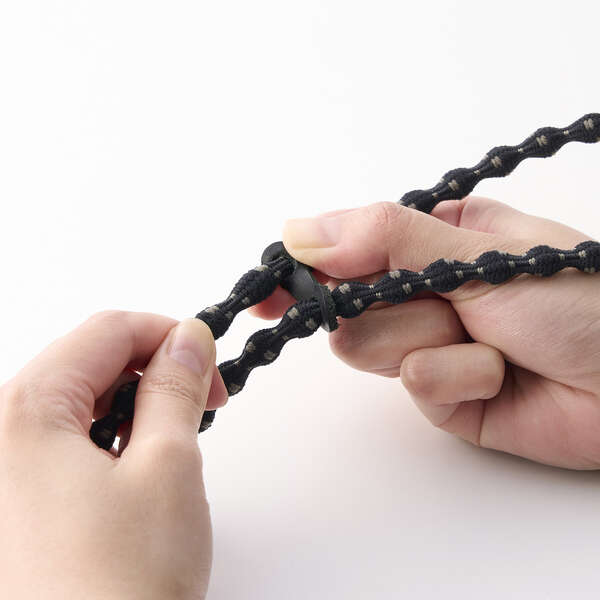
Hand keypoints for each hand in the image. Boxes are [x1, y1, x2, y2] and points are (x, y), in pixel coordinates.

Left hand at [0, 311, 226, 598]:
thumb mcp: (167, 464)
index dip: (169, 335)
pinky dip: (113, 439)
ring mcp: (4, 471)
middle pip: (90, 361)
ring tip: (172, 445)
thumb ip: (176, 386)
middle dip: (154, 372)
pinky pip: (68, 440)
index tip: (207, 361)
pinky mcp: (16, 500)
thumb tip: (188, 339)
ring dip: (136, 407)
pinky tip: (137, 471)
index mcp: (23, 411)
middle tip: (202, 404)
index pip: (108, 329)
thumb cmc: (118, 589)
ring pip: (82, 401)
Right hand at [251, 197, 599, 468]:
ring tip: (488, 341)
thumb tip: (297, 233)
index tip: (271, 286)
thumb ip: (386, 238)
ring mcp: (427, 342)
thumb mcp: (478, 251)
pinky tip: (499, 378)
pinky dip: (456, 380)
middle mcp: (422, 288)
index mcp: (430, 239)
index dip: (307, 266)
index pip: (346, 247)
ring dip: (430, 341)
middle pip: (349, 303)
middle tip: (447, 304)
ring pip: (368, 346)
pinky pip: (412, 386)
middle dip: (397, 306)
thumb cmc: (578, 300)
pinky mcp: (439, 394)